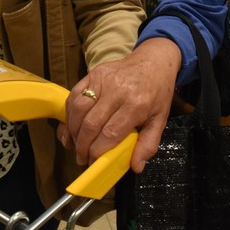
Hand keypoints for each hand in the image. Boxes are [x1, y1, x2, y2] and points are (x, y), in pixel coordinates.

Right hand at [60, 37, 181, 172]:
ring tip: (76, 144)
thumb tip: (136, 167)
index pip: (110, 133)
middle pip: (91, 124)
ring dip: (72, 131)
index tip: (94, 163)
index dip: (97, 152)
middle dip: (82, 146)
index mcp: (136, 104)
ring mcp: (103, 80)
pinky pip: (74, 95)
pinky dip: (69, 113)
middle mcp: (118, 91)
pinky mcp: (93, 73)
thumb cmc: (157, 93)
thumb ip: (149, 144)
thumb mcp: (160, 120)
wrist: (153, 61)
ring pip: (79, 109)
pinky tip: (73, 125)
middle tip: (82, 158)